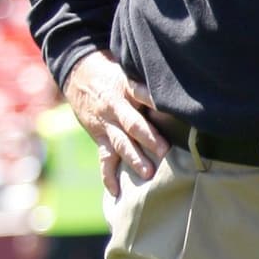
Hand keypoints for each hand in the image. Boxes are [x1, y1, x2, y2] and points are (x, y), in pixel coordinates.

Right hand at [63, 51, 168, 199]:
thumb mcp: (130, 68)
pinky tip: (115, 190)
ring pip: (120, 143)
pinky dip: (108, 175)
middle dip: (149, 138)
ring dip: (134, 158)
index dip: (155, 102)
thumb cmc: (114, 72)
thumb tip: (180, 86)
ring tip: (147, 173)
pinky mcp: (100, 135)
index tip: (173, 111)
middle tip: (164, 151)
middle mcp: (116, 107)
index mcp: (126, 87)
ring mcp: (106, 123)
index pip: (143, 94)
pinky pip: (104, 157)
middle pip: (133, 123)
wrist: (78, 72)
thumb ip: (149, 82)